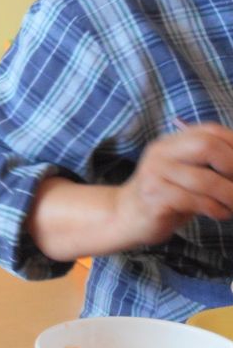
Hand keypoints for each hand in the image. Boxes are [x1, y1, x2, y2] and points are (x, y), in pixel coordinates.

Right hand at [112, 121, 232, 248]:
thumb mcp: (186, 173)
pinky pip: (194, 201)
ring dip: (229, 194)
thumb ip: (208, 163)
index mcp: (171, 142)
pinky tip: (221, 214)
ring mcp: (154, 174)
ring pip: (204, 179)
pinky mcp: (154, 198)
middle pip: (206, 145)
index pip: (210, 131)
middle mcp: (161, 153)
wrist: (125, 216)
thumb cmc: (165, 196)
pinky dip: (216, 209)